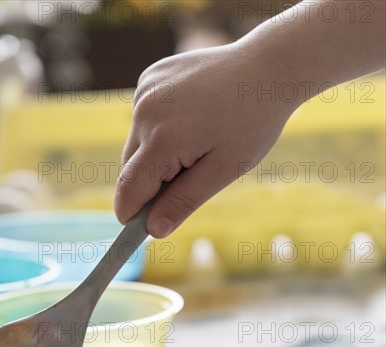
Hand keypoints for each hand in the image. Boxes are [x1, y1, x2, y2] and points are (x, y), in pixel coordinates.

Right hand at [114, 43, 296, 237]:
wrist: (267, 66)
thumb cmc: (252, 122)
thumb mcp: (223, 170)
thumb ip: (183, 201)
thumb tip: (153, 230)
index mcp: (163, 140)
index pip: (129, 190)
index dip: (130, 214)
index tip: (136, 230)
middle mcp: (145, 113)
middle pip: (129, 168)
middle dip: (149, 183)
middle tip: (187, 178)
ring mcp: (144, 92)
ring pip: (135, 144)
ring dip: (152, 155)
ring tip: (193, 142)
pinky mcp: (148, 79)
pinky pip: (142, 120)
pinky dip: (156, 129)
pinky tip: (187, 119)